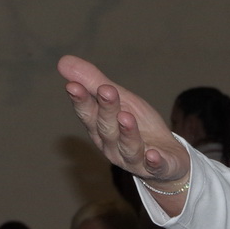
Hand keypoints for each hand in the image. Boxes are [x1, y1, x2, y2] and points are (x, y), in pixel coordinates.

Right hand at [58, 55, 192, 213]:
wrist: (167, 157)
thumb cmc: (136, 124)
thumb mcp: (119, 98)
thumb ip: (93, 82)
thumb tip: (63, 61)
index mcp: (100, 128)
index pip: (88, 113)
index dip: (81, 101)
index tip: (72, 85)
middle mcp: (113, 146)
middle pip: (107, 128)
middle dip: (106, 110)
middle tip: (106, 90)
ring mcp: (135, 159)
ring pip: (129, 147)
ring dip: (127, 133)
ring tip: (126, 117)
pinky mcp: (159, 167)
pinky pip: (156, 166)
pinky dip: (154, 161)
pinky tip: (153, 155)